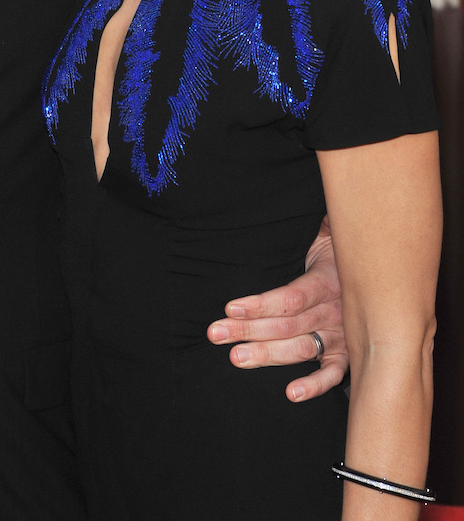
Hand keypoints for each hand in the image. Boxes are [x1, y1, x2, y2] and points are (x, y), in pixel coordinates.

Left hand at [206, 217, 347, 401]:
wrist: (382, 270)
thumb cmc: (341, 248)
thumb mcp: (329, 231)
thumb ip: (314, 227)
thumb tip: (297, 205)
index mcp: (326, 281)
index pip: (290, 298)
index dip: (260, 304)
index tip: (229, 307)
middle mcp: (334, 310)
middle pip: (287, 324)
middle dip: (249, 329)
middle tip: (217, 334)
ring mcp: (341, 334)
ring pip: (302, 348)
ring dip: (268, 355)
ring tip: (236, 358)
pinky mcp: (349, 354)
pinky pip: (335, 374)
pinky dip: (316, 385)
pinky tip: (292, 393)